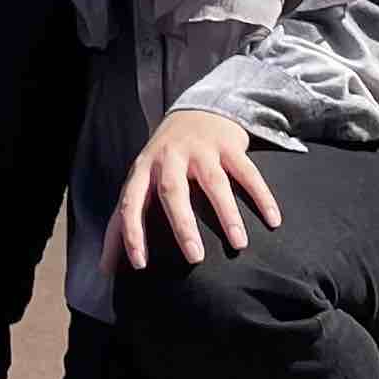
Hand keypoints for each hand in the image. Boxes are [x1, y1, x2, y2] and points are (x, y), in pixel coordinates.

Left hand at [103, 110, 282, 276]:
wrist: (198, 109)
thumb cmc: (165, 159)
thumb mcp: (142, 180)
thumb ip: (127, 219)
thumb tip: (105, 268)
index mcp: (143, 170)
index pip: (130, 203)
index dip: (131, 233)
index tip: (139, 265)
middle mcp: (169, 158)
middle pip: (172, 192)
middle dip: (182, 226)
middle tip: (194, 258)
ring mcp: (200, 149)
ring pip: (213, 183)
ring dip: (226, 214)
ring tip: (239, 244)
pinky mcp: (228, 145)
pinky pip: (247, 172)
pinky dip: (261, 196)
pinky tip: (273, 221)